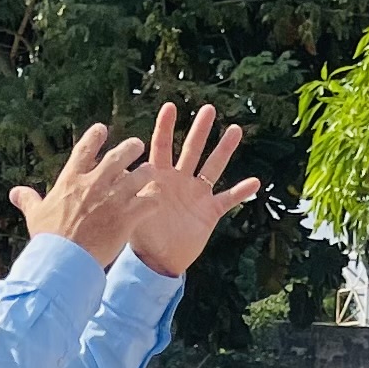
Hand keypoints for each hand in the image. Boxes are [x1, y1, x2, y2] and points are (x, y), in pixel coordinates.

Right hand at [9, 126, 147, 265]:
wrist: (64, 261)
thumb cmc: (48, 239)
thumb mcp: (36, 215)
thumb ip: (28, 200)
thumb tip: (14, 192)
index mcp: (72, 180)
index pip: (85, 148)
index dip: (95, 135)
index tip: (102, 129)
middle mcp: (95, 184)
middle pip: (119, 156)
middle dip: (131, 147)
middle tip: (137, 144)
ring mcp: (113, 199)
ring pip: (140, 175)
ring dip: (147, 172)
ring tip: (152, 172)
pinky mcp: (127, 217)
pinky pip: (149, 202)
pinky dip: (154, 200)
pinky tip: (155, 201)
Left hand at [123, 104, 260, 277]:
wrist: (157, 261)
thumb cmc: (141, 236)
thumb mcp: (130, 209)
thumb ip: (127, 188)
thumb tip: (114, 168)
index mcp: (160, 177)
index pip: (162, 146)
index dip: (165, 127)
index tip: (170, 106)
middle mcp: (180, 180)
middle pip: (192, 149)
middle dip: (200, 129)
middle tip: (208, 109)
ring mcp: (196, 194)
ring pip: (213, 166)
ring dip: (224, 149)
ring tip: (235, 130)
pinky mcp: (209, 211)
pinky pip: (228, 199)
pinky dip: (241, 191)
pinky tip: (255, 182)